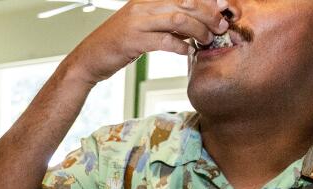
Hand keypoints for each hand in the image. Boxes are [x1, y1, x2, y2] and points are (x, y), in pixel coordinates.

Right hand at [65, 0, 229, 83]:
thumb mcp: (142, 26)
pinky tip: (187, 52)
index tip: (224, 8)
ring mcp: (136, 21)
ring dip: (198, 30)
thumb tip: (193, 23)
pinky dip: (180, 46)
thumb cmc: (116, 45)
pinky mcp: (132, 40)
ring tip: (208, 40)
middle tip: (221, 26)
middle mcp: (142, 5)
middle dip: (208, 14)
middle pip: (185, 2)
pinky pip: (163, 40)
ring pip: (178, 18)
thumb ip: (165, 22)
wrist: (88, 59)